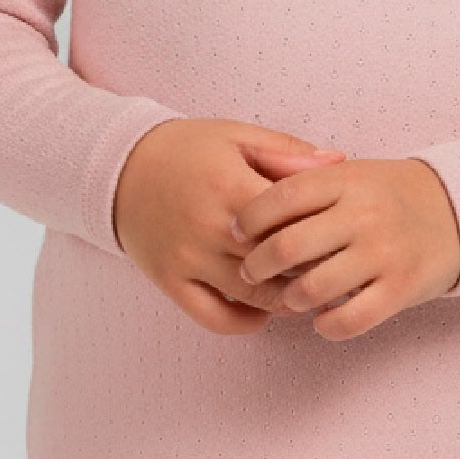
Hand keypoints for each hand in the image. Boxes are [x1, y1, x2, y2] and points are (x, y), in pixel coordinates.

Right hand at [113, 117, 347, 334]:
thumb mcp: (237, 137)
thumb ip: (288, 152)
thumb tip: (338, 161)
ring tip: (303, 288)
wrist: (122, 167)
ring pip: (251, 295)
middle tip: (329, 267)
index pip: (291, 222)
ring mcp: (188, 259)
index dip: (319, 231)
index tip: (336, 234)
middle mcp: (209, 228)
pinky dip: (244, 321)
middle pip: (276, 263)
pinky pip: (214, 317)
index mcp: (230, 187)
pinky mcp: (171, 281)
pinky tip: (262, 311)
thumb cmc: (187, 149)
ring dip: (283, 297)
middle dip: (307, 268)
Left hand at [232, 155, 459, 339]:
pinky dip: (325, 326)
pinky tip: (320, 319)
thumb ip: (305, 184)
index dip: (250, 218)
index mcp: (345, 181)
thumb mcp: (350, 174)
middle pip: (289, 245)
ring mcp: (383, 253)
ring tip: (287, 296)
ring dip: (289, 298)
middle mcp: (363, 214)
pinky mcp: (401, 288)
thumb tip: (247, 210)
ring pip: (314, 287)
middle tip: (248, 273)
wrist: (457, 209)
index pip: (282, 197)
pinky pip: (350, 319)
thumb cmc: (388, 193)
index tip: (235, 233)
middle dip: (257, 266)